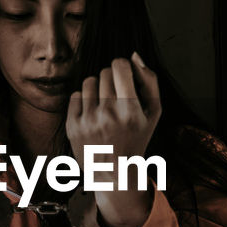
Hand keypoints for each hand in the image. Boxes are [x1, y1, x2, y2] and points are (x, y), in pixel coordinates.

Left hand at [65, 52, 161, 226]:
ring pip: (88, 82)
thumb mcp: (153, 111)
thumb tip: (134, 55)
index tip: (125, 77)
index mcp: (129, 110)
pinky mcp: (72, 126)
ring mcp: (88, 121)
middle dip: (111, 79)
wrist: (115, 171)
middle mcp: (108, 114)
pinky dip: (84, 101)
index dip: (123, 67)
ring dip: (97, 88)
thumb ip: (149, 80)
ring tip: (104, 104)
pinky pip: (75, 95)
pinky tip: (93, 114)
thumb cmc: (137, 137)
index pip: (119, 66)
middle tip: (117, 96)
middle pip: (104, 72)